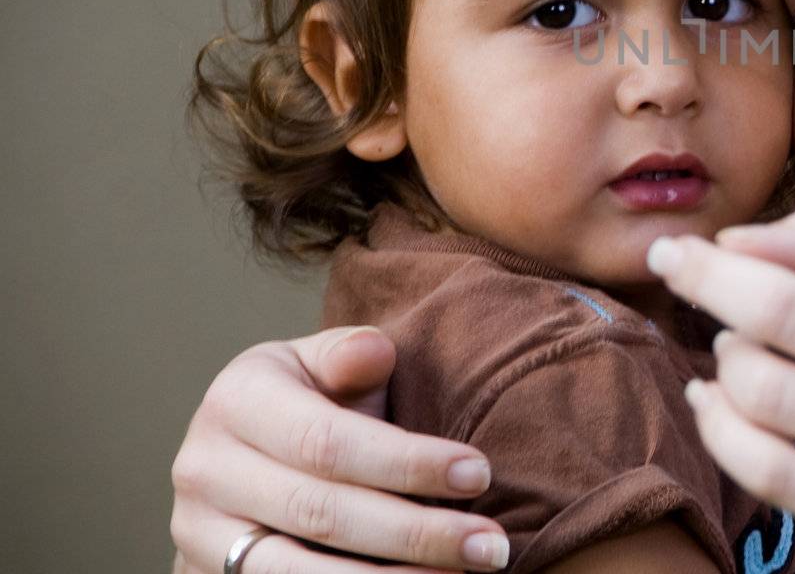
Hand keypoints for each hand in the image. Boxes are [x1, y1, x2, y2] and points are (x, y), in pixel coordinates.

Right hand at [170, 326, 511, 572]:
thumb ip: (350, 356)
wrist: (238, 454)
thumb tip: (372, 352)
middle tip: (491, 547)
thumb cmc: (308, 399)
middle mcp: (205, 470)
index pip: (328, 442)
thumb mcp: (322, 363)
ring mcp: (198, 534)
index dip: (407, 463)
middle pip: (322, 513)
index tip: (480, 475)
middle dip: (416, 534)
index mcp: (236, 401)